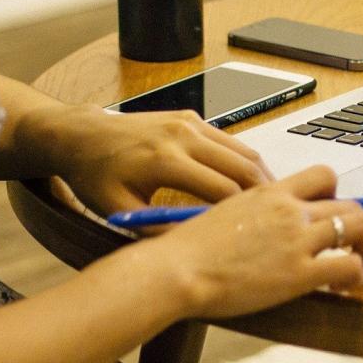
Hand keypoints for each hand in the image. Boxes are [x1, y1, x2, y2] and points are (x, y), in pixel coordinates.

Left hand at [49, 107, 274, 217]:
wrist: (83, 135)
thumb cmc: (96, 176)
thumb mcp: (120, 211)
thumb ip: (159, 229)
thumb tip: (199, 245)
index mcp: (165, 160)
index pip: (223, 190)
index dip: (243, 215)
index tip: (256, 234)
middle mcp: (183, 136)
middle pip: (242, 167)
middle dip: (264, 195)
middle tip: (280, 219)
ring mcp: (190, 122)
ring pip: (243, 151)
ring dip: (260, 177)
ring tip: (270, 204)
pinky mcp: (192, 117)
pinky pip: (229, 141)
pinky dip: (244, 162)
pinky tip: (248, 183)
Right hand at [155, 165, 362, 318]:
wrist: (177, 269)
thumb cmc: (187, 248)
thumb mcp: (223, 212)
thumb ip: (251, 211)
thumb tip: (259, 223)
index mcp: (270, 192)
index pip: (322, 175)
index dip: (336, 193)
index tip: (332, 210)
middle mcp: (290, 210)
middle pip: (348, 203)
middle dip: (359, 223)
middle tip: (354, 242)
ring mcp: (298, 239)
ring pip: (357, 227)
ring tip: (359, 262)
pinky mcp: (300, 272)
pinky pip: (348, 265)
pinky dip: (356, 274)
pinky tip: (342, 286)